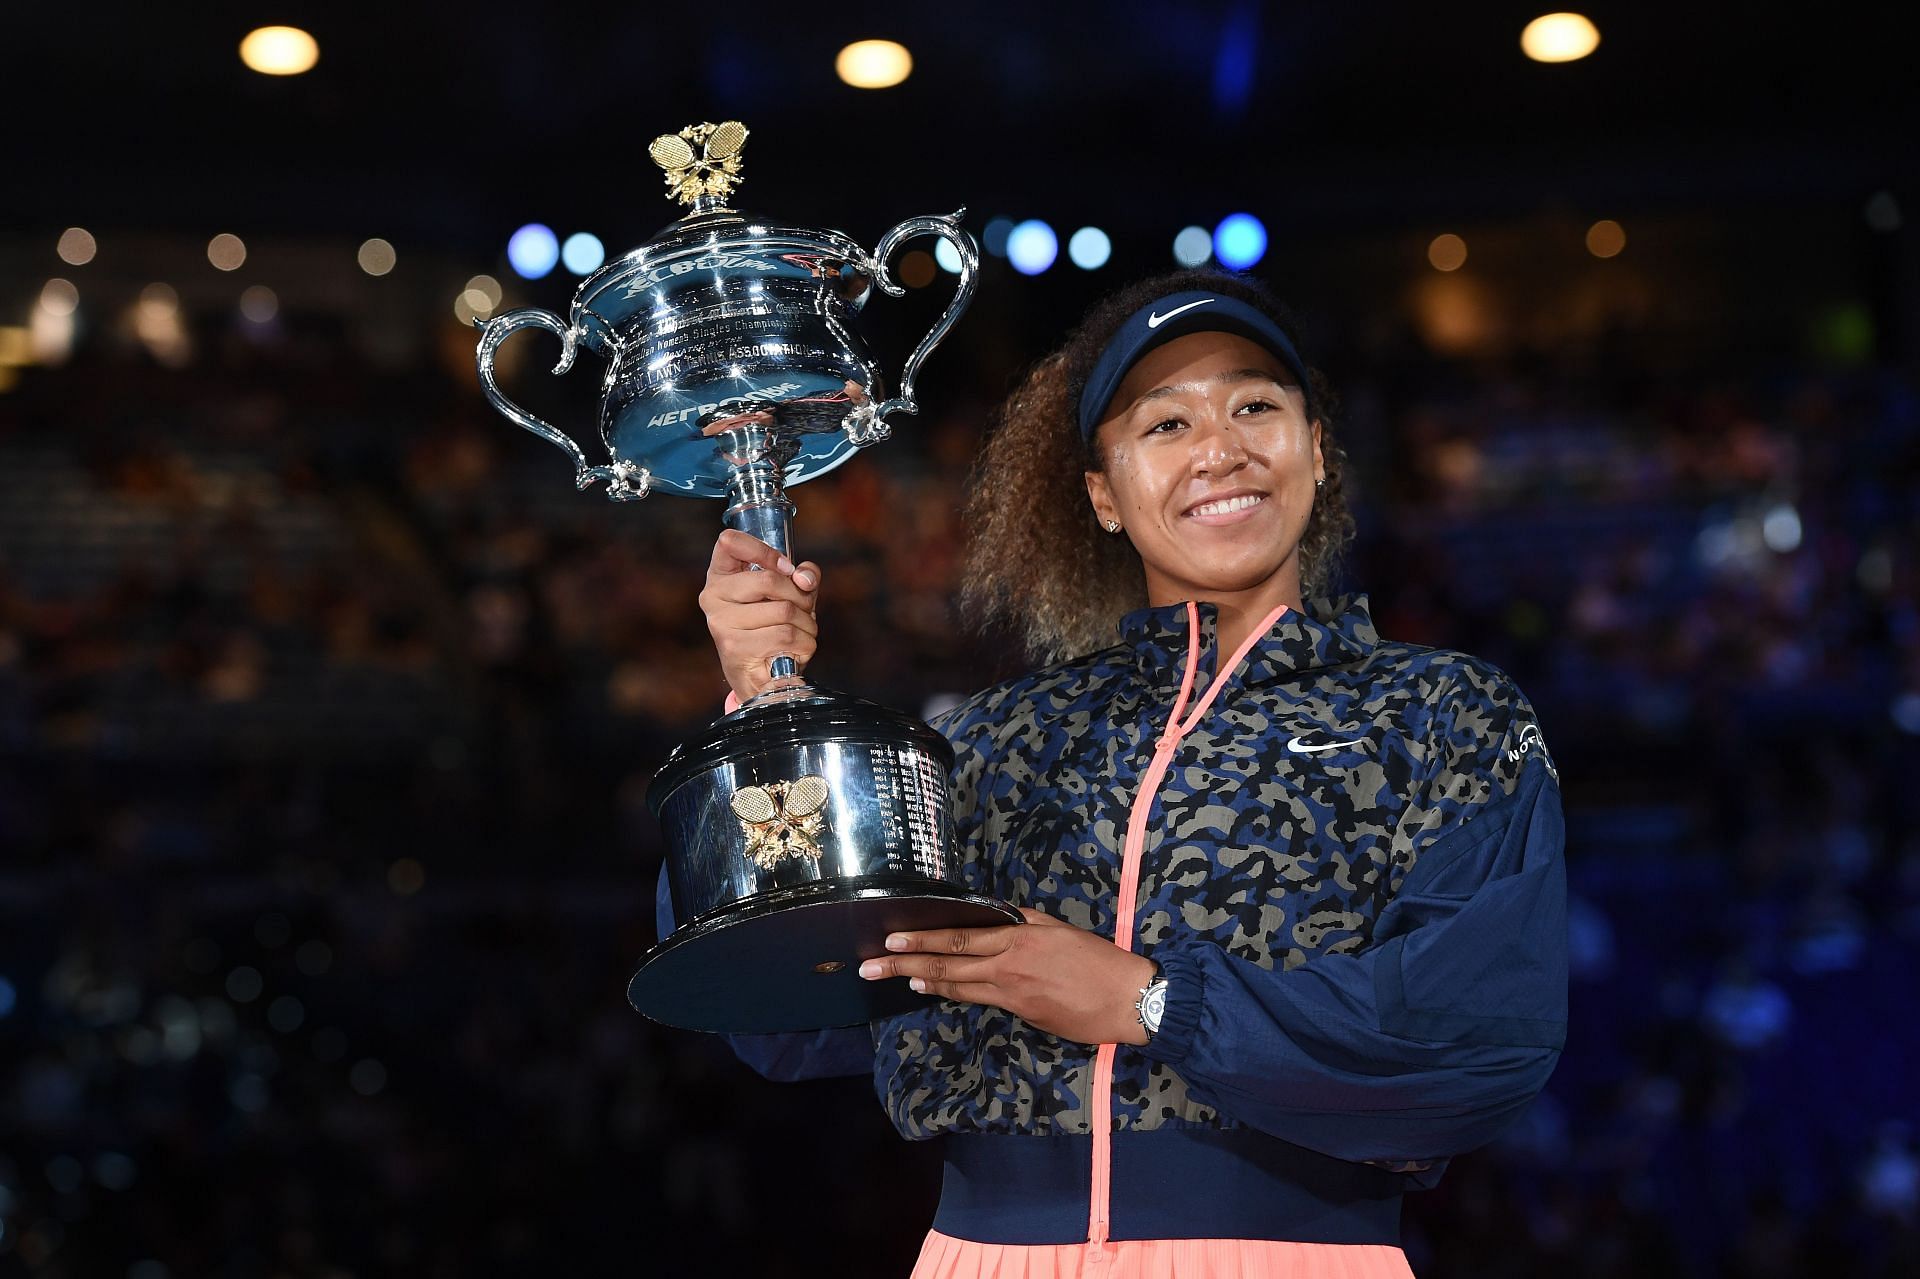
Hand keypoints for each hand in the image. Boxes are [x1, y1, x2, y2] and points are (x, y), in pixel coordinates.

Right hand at [698, 529, 821, 701]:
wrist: (758, 679)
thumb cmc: (772, 630)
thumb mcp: (788, 595)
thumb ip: (801, 577)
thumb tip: (805, 577)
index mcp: (720, 576)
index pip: (729, 542)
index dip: (765, 551)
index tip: (787, 567)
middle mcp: (713, 597)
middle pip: (769, 580)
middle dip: (800, 596)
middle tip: (805, 609)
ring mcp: (721, 623)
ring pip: (784, 611)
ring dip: (807, 624)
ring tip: (801, 633)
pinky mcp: (735, 648)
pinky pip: (787, 636)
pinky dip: (804, 644)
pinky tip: (795, 650)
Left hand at [858, 908, 1157, 1046]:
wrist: (1126, 997)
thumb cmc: (1098, 960)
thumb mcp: (1058, 929)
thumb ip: (1023, 922)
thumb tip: (995, 918)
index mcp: (1018, 936)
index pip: (960, 937)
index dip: (924, 940)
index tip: (893, 939)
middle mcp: (1008, 962)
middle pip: (948, 962)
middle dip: (906, 963)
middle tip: (872, 965)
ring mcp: (1011, 990)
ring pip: (957, 985)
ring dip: (923, 980)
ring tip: (895, 978)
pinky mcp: (1020, 1012)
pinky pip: (978, 999)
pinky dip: (952, 994)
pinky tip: (933, 990)